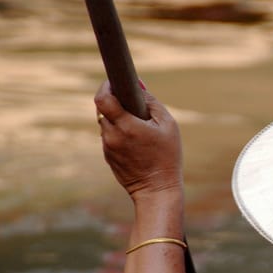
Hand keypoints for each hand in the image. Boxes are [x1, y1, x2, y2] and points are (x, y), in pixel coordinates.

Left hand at [94, 80, 182, 201]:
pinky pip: (109, 137)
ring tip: (137, 126)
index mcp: (126, 126)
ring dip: (117, 119)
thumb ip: (153, 103)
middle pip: (103, 109)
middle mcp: (112, 136)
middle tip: (130, 103)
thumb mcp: (169, 126)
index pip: (103, 98)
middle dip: (114, 102)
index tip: (114, 82)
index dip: (106, 86)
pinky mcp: (107, 156)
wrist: (157, 191)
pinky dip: (119, 133)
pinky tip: (136, 142)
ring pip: (105, 123)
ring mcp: (107, 147)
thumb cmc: (168, 157)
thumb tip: (139, 86)